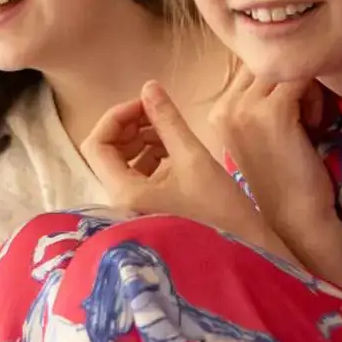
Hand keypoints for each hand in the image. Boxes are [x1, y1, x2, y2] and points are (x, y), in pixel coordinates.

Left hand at [81, 81, 266, 241]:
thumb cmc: (220, 210)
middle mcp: (120, 203)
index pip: (96, 144)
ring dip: (142, 141)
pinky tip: (175, 152)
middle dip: (130, 128)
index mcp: (124, 192)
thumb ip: (167, 120)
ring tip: (172, 133)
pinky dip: (152, 159)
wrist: (244, 255)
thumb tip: (149, 86)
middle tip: (159, 113)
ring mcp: (134, 210)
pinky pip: (139, 178)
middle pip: (107, 153)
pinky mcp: (149, 212)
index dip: (117, 117)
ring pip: (124, 164)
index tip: (147, 105)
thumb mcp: (194, 158)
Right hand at [211, 61, 336, 228]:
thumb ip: (258, 103)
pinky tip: (314, 125)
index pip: (249, 70)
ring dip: (302, 87)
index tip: (292, 113)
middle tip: (303, 115)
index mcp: (218, 113)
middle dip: (287, 80)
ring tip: (308, 120)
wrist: (296, 217)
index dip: (276, 84)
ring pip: (282, 68)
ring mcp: (245, 108)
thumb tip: (280, 69)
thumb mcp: (260, 134)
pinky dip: (314, 96)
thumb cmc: (283, 179)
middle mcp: (225, 107)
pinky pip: (301, 78)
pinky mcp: (273, 111)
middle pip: (263, 64)